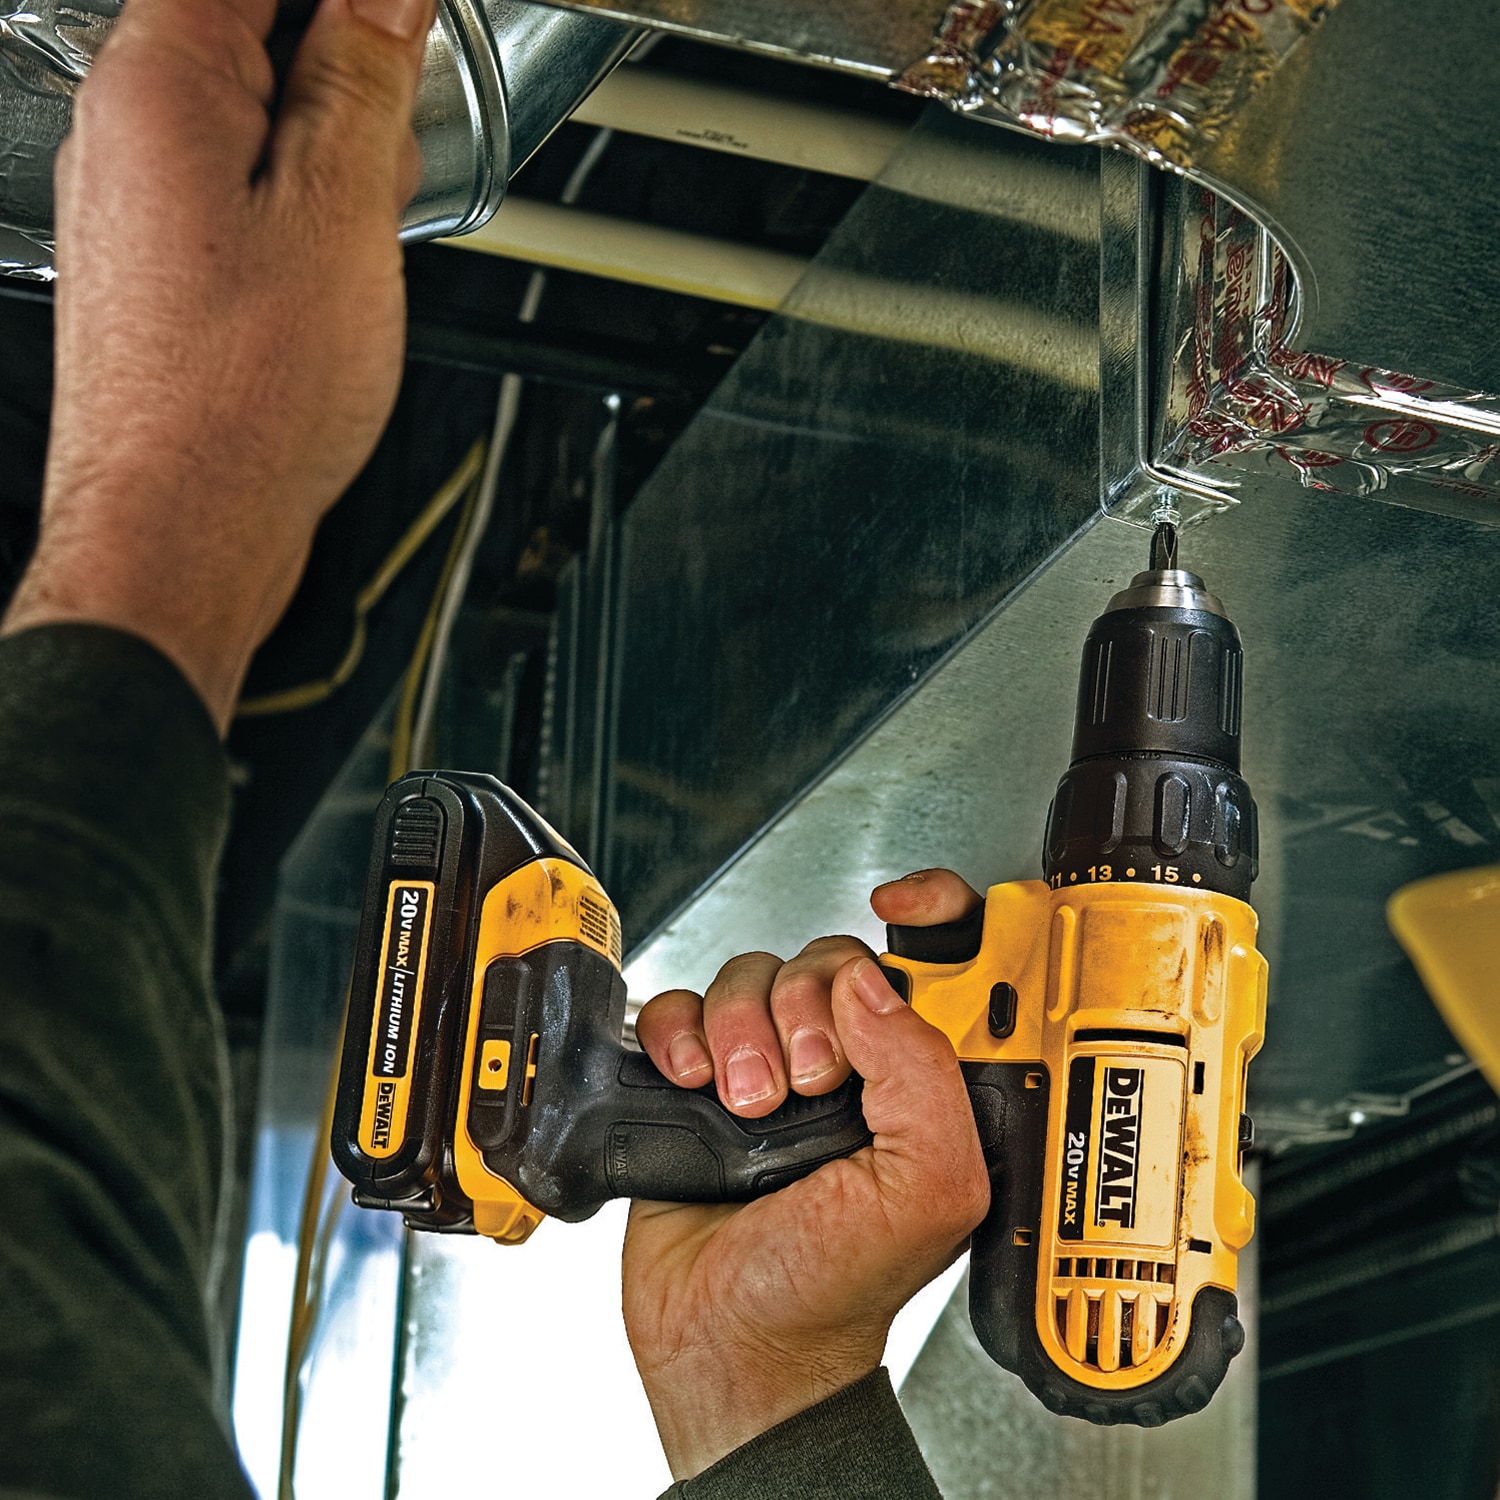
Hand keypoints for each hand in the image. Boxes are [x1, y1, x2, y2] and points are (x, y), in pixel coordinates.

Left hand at [0, 0, 433, 729]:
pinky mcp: (159, 266)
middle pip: (249, 32)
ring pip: (249, 119)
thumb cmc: (240, 400)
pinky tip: (339, 269)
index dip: (345, 1)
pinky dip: (300, 207)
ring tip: (373, 223)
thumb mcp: (341, 216)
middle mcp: (124, 131)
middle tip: (404, 134)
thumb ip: (363, 81)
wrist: (183, 530)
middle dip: (345, 66)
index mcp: (158, 83)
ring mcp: (136, 203)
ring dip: (329, 147)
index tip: (404, 25)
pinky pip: (236, 191)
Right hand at [625, 869, 989, 1480]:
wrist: (731, 1346)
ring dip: (741, 1030)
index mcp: (922, 1083)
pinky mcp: (701, 1078)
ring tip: (747, 1106)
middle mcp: (853, 1067)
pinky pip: (682, 1004)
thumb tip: (869, 987)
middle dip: (807, 1007)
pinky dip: (679, 1032)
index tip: (904, 905)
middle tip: (805, 1082)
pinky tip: (694, 1083)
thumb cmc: (831, 1293)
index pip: (942, 962)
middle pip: (829, 956)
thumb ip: (921, 1076)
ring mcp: (773, 1067)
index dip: (933, 912)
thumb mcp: (923, 1193)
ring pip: (755, 974)